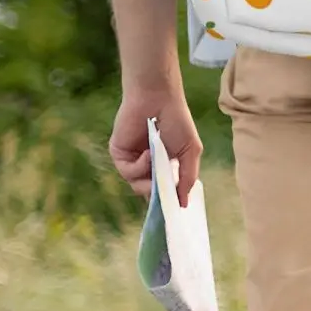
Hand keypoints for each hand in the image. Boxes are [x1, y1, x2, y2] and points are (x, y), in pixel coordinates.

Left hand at [109, 88, 201, 209]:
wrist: (158, 99)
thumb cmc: (178, 121)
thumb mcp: (190, 151)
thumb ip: (188, 178)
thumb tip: (184, 204)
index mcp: (164, 164)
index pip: (163, 190)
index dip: (167, 201)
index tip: (173, 212)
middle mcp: (147, 165)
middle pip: (149, 193)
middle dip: (158, 194)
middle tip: (165, 193)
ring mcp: (132, 161)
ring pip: (137, 185)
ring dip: (149, 178)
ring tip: (158, 162)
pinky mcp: (119, 155)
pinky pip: (128, 172)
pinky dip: (140, 166)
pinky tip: (148, 153)